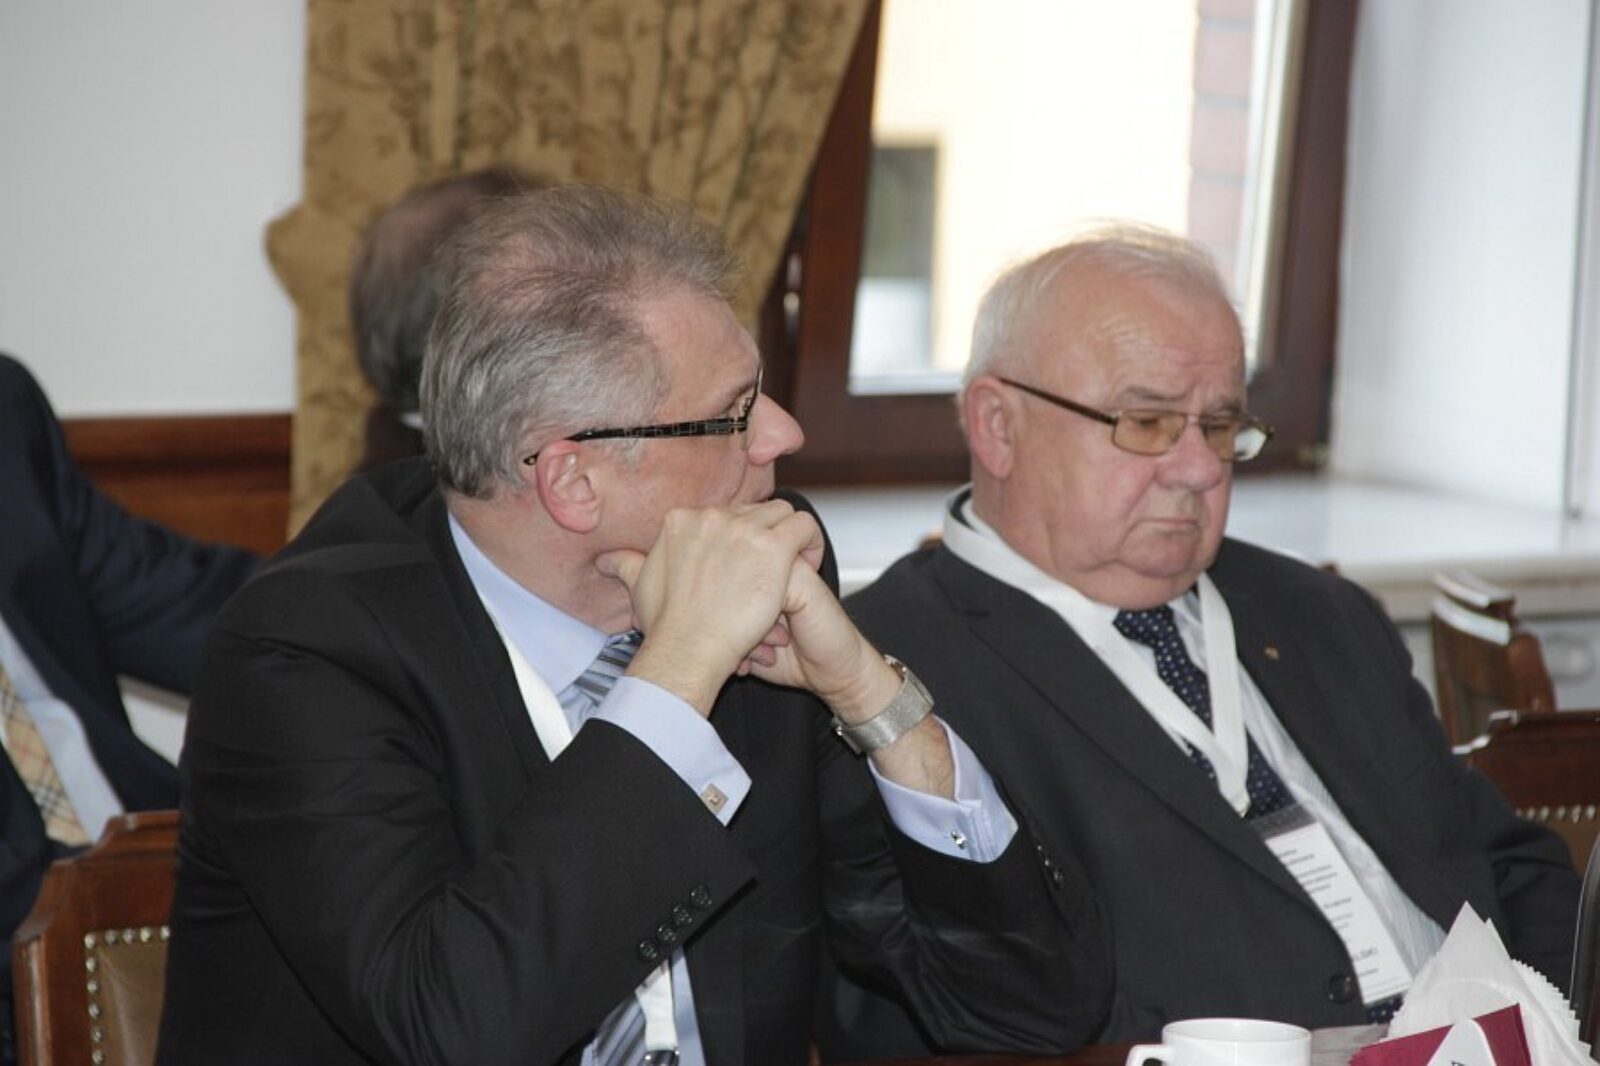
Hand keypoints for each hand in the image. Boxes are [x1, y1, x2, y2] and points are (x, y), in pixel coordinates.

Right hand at [596, 501, 822, 713]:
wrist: (687, 649)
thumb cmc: (668, 628)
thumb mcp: (641, 588)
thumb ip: (627, 566)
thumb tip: (607, 560)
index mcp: (681, 520)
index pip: (725, 512)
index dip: (740, 535)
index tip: (745, 561)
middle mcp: (711, 517)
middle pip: (754, 510)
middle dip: (765, 537)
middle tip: (771, 568)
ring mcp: (742, 529)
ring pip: (782, 513)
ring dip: (790, 538)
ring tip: (794, 565)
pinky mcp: (770, 547)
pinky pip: (804, 526)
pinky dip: (811, 542)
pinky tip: (807, 565)